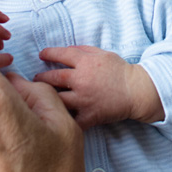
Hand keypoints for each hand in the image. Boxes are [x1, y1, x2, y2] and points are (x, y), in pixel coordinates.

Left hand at [34, 45, 164, 129]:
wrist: (136, 91)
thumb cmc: (120, 70)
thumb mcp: (102, 53)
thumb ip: (83, 50)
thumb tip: (66, 50)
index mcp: (85, 63)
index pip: (60, 54)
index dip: (48, 53)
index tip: (41, 55)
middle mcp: (81, 80)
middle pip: (52, 78)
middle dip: (40, 78)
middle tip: (35, 79)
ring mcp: (84, 99)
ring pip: (57, 99)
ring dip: (47, 98)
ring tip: (40, 98)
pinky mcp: (89, 115)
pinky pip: (71, 121)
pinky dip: (63, 120)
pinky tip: (55, 118)